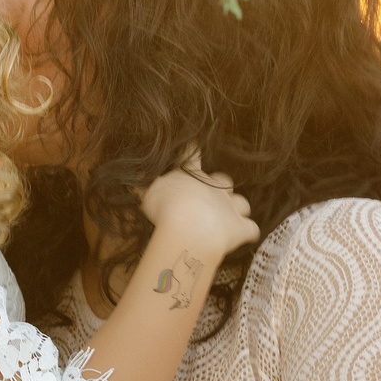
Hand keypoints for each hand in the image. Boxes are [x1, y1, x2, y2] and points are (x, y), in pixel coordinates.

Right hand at [141, 151, 257, 256]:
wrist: (189, 228)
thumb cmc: (166, 208)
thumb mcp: (148, 195)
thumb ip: (142, 189)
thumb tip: (129, 183)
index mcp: (191, 177)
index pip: (191, 158)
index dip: (192, 151)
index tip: (194, 144)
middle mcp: (214, 189)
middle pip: (224, 180)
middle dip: (222, 186)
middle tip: (214, 194)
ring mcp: (230, 208)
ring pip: (242, 203)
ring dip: (238, 208)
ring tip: (233, 217)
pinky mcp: (240, 228)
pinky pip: (251, 229)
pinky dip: (249, 232)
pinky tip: (248, 236)